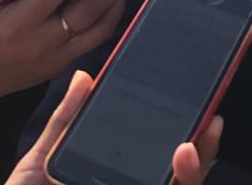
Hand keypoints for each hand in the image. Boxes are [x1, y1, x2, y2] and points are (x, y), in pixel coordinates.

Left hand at [6, 71, 222, 184]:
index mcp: (116, 172)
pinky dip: (179, 181)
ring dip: (194, 170)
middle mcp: (132, 183)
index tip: (197, 100)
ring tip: (189, 148)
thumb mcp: (42, 159)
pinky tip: (176, 166)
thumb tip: (84, 77)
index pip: (159, 149)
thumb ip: (66, 120)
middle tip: (210, 120)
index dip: (183, 127)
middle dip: (203, 146)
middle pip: (180, 172)